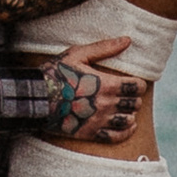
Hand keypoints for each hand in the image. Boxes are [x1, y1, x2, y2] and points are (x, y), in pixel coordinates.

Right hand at [40, 33, 145, 149]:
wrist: (37, 98)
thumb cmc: (56, 73)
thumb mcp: (78, 54)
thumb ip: (104, 48)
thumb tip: (127, 40)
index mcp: (106, 84)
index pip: (136, 87)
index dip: (139, 84)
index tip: (135, 83)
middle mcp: (106, 104)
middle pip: (134, 104)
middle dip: (135, 98)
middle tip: (129, 95)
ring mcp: (99, 121)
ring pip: (127, 121)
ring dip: (131, 114)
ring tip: (127, 110)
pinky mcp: (90, 133)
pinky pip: (115, 137)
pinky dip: (125, 132)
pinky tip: (128, 127)